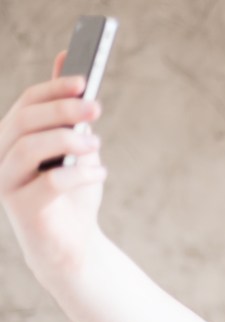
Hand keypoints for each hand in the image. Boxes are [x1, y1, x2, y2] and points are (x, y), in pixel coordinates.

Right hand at [0, 53, 107, 278]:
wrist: (73, 245)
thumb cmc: (73, 194)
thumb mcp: (75, 147)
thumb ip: (67, 110)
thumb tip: (66, 57)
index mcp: (13, 138)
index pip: (26, 104)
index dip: (53, 90)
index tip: (84, 81)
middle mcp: (2, 157)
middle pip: (24, 121)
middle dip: (61, 110)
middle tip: (96, 107)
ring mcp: (8, 183)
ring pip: (29, 148)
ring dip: (67, 140)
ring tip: (96, 143)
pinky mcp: (23, 209)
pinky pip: (48, 183)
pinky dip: (79, 174)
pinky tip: (100, 172)